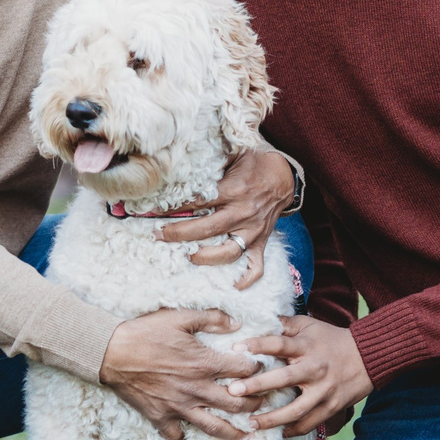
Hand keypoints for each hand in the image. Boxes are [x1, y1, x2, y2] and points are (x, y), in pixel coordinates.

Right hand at [98, 308, 260, 439]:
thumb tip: (236, 323)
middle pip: (237, 404)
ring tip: (245, 433)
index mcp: (204, 363)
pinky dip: (184, 434)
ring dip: (234, 432)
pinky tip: (190, 431)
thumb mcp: (180, 316)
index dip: (257, 368)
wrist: (110, 351)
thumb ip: (211, 318)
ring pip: (214, 427)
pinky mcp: (160, 417)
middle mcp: (196, 388)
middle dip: (255, 403)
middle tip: (261, 401)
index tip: (260, 367)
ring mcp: (178, 406)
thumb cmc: (145, 332)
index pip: (244, 370)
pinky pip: (177, 434)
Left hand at [155, 148, 294, 288]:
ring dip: (206, 257)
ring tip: (188, 257)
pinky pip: (257, 266)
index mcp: (233, 190)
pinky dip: (247, 279)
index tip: (155, 211)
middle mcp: (242, 213)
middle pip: (207, 229)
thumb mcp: (233, 153)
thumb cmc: (254, 164)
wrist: (284, 177)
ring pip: (229, 251)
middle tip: (158, 235)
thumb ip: (211, 157)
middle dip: (179, 234)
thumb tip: (182, 155)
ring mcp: (253, 231)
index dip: (175, 207)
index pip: (198, 202)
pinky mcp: (261, 242)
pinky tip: (233, 285)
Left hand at [233, 315, 369, 436]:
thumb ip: (284, 324)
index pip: (279, 343)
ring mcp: (324, 391)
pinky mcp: (331, 407)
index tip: (235, 348)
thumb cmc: (332, 339)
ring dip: (271, 419)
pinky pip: (309, 423)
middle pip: (284, 378)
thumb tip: (257, 318)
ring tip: (250, 423)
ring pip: (296, 409)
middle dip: (257, 386)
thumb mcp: (310, 325)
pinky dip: (292, 430)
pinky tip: (276, 433)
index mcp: (307, 346)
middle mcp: (315, 368)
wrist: (369, 356)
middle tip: (233, 392)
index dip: (257, 344)